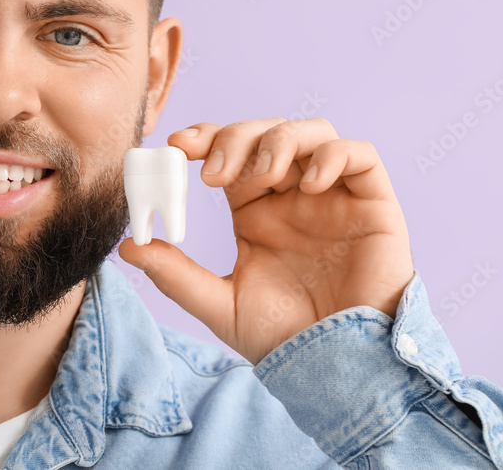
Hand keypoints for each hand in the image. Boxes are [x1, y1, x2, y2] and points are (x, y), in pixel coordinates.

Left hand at [117, 117, 413, 364]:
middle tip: (212, 175)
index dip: (205, 138)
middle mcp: (293, 194)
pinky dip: (333, 155)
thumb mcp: (219, 305)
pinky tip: (308, 184)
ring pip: (311, 132)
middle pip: (265, 132)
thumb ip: (176, 275)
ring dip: (279, 141)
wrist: (339, 370)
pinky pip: (360, 156)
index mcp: (256, 209)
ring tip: (260, 177)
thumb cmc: (283, 338)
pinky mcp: (374, 205)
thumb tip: (128, 245)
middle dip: (235, 139)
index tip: (175, 145)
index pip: (229, 153)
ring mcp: (334, 196)